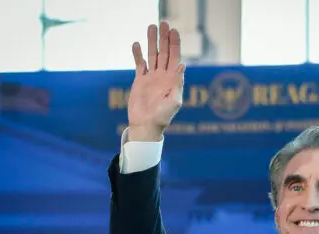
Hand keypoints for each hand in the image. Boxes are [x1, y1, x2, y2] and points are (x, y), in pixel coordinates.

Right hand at [127, 22, 185, 140]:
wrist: (147, 125)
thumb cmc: (163, 117)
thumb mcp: (174, 101)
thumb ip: (178, 83)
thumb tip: (182, 65)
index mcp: (173, 79)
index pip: (175, 57)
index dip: (175, 44)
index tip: (174, 31)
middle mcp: (163, 76)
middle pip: (164, 52)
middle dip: (164, 38)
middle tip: (163, 23)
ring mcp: (151, 77)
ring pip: (152, 55)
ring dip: (151, 41)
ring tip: (151, 26)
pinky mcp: (140, 81)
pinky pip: (139, 64)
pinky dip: (138, 54)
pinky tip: (136, 44)